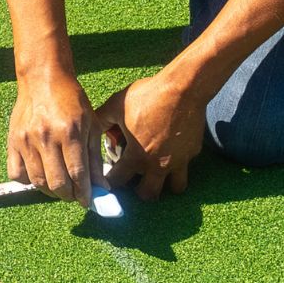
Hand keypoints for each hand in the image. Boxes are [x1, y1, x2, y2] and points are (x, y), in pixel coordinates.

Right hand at [8, 70, 105, 204]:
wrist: (43, 79)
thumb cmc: (71, 100)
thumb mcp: (90, 125)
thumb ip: (95, 158)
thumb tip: (101, 187)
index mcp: (70, 132)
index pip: (77, 174)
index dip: (84, 194)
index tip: (88, 201)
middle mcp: (46, 138)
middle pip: (57, 184)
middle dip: (69, 196)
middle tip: (75, 194)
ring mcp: (26, 141)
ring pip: (38, 182)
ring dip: (51, 191)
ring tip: (60, 186)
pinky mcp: (12, 142)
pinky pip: (16, 174)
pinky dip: (28, 181)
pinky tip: (39, 174)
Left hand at [96, 74, 205, 199]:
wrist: (183, 87)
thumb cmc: (148, 95)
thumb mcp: (117, 105)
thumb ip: (101, 119)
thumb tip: (90, 127)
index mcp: (136, 156)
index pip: (118, 181)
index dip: (110, 182)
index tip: (109, 177)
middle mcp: (158, 165)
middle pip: (148, 195)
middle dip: (139, 192)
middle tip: (135, 180)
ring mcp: (178, 161)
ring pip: (175, 188)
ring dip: (166, 184)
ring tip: (158, 174)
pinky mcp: (193, 152)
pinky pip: (186, 165)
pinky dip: (179, 163)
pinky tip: (172, 151)